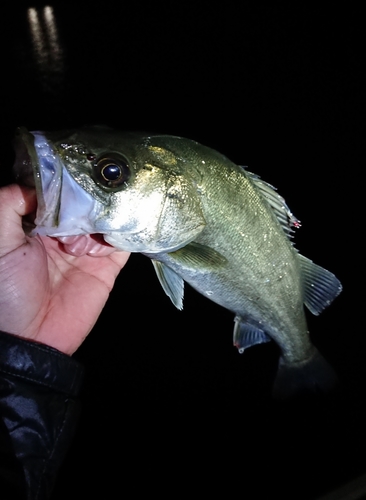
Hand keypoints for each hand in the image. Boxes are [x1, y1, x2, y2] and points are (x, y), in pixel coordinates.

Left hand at [0, 184, 129, 354]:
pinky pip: (123, 244)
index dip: (67, 184)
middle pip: (86, 204)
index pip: (59, 194)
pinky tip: (116, 233)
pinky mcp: (107, 268)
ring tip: (93, 231)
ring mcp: (87, 251)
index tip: (78, 171)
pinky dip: (124, 233)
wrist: (30, 338)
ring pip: (106, 220)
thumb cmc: (6, 291)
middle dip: (90, 200)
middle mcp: (63, 234)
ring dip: (104, 218)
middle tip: (91, 202)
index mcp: (36, 225)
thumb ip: (8, 205)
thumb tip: (37, 184)